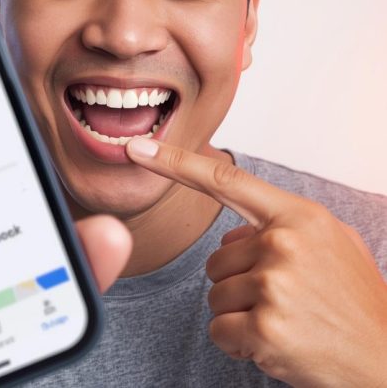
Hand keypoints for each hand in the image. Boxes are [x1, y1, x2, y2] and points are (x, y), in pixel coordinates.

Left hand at [125, 138, 386, 386]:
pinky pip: (219, 330)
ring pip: (215, 295)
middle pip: (215, 259)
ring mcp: (274, 284)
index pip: (224, 180)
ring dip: (241, 314)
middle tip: (287, 301)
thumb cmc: (355, 305)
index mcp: (299, 217)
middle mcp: (284, 243)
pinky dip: (240, 343)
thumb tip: (232, 234)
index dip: (174, 162)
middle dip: (240, 283)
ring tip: (287, 320)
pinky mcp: (264, 327)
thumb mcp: (332, 245)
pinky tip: (277, 344)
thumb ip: (281, 227)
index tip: (136, 149)